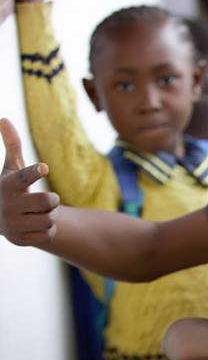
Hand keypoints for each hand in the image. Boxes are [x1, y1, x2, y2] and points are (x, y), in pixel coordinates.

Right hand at [1, 118, 59, 244]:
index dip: (34, 172)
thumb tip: (4, 119)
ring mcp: (12, 224)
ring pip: (50, 218)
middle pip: (47, 201)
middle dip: (51, 200)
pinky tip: (34, 225)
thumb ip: (11, 145)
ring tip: (37, 213)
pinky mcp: (20, 240)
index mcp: (7, 185)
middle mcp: (6, 205)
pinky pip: (49, 234)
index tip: (44, 168)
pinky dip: (47, 230)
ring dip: (50, 215)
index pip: (23, 178)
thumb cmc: (10, 188)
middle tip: (44, 200)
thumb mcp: (11, 168)